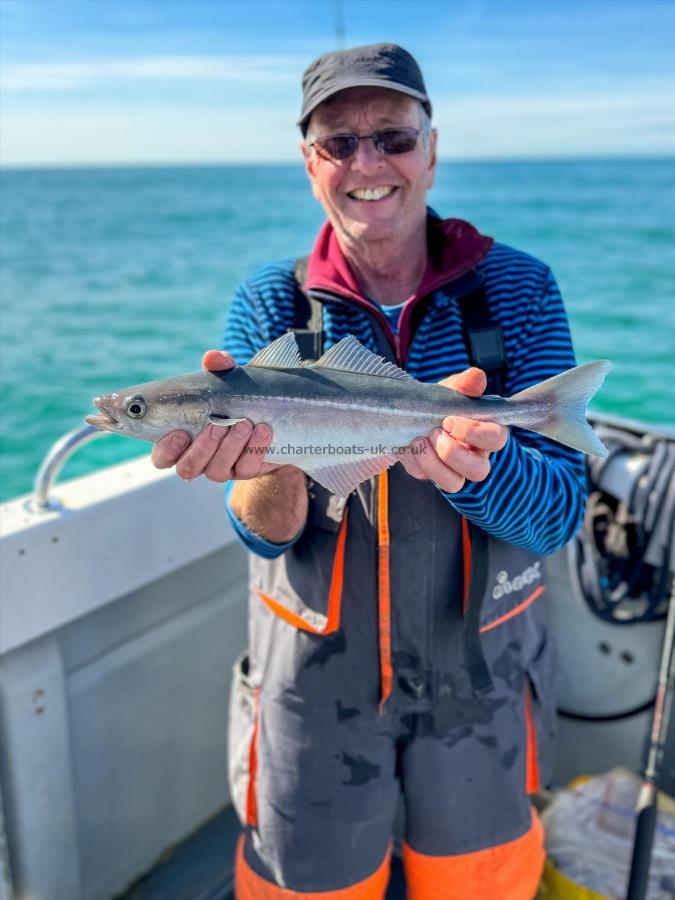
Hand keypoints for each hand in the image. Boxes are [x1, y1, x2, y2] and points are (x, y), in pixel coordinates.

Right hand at [151, 350, 280, 481]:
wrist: (275, 416)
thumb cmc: (237, 396)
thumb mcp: (229, 379)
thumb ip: (219, 367)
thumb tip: (211, 357)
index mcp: (183, 441)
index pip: (162, 457)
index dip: (167, 450)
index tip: (180, 433)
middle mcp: (199, 459)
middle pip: (187, 468)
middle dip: (202, 448)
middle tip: (218, 424)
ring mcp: (222, 468)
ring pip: (216, 472)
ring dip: (230, 446)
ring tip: (244, 424)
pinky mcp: (246, 470)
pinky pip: (246, 468)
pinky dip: (254, 449)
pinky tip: (262, 430)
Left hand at [399, 367, 507, 492]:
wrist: (411, 412)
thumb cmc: (440, 404)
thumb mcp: (450, 391)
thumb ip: (464, 384)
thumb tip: (477, 377)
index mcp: (485, 433)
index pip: (496, 439)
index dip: (475, 432)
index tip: (449, 419)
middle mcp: (474, 457)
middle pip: (479, 471)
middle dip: (453, 452)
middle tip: (435, 432)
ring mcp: (454, 470)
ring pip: (454, 484)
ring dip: (434, 463)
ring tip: (420, 440)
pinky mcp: (432, 475)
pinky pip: (427, 478)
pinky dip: (417, 462)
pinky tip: (409, 446)